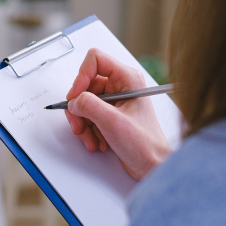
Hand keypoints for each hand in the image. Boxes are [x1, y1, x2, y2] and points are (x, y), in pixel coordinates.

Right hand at [65, 48, 171, 179]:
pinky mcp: (109, 115)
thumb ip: (90, 106)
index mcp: (127, 78)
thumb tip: (74, 101)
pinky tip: (97, 142)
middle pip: (84, 86)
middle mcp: (120, 86)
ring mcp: (113, 101)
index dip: (81, 77)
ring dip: (83, 123)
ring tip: (91, 139)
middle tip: (79, 125)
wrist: (151, 165)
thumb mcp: (113, 122)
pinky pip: (87, 116)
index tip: (75, 97)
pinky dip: (88, 130)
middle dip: (79, 109)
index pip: (95, 60)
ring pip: (83, 103)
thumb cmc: (145, 144)